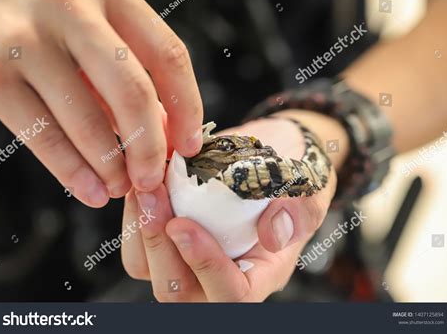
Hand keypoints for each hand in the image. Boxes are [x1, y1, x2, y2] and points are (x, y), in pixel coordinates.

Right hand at [0, 0, 202, 206]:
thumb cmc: (44, 22)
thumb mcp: (92, 30)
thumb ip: (126, 74)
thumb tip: (163, 133)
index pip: (168, 56)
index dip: (187, 108)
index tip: (190, 145)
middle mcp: (70, 7)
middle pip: (132, 91)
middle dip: (149, 147)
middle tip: (152, 179)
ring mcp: (26, 39)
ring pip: (87, 119)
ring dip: (111, 167)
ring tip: (120, 188)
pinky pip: (44, 135)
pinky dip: (72, 171)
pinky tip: (90, 189)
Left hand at [121, 118, 336, 301]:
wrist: (273, 151)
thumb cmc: (294, 170)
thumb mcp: (310, 186)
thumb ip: (299, 210)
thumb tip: (273, 235)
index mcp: (260, 271)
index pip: (232, 294)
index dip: (205, 266)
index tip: (182, 223)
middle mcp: (223, 274)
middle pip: (179, 291)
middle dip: (158, 245)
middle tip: (151, 194)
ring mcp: (193, 258)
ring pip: (150, 270)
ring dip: (140, 230)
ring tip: (144, 187)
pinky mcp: (173, 239)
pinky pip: (141, 245)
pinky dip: (136, 216)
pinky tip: (143, 183)